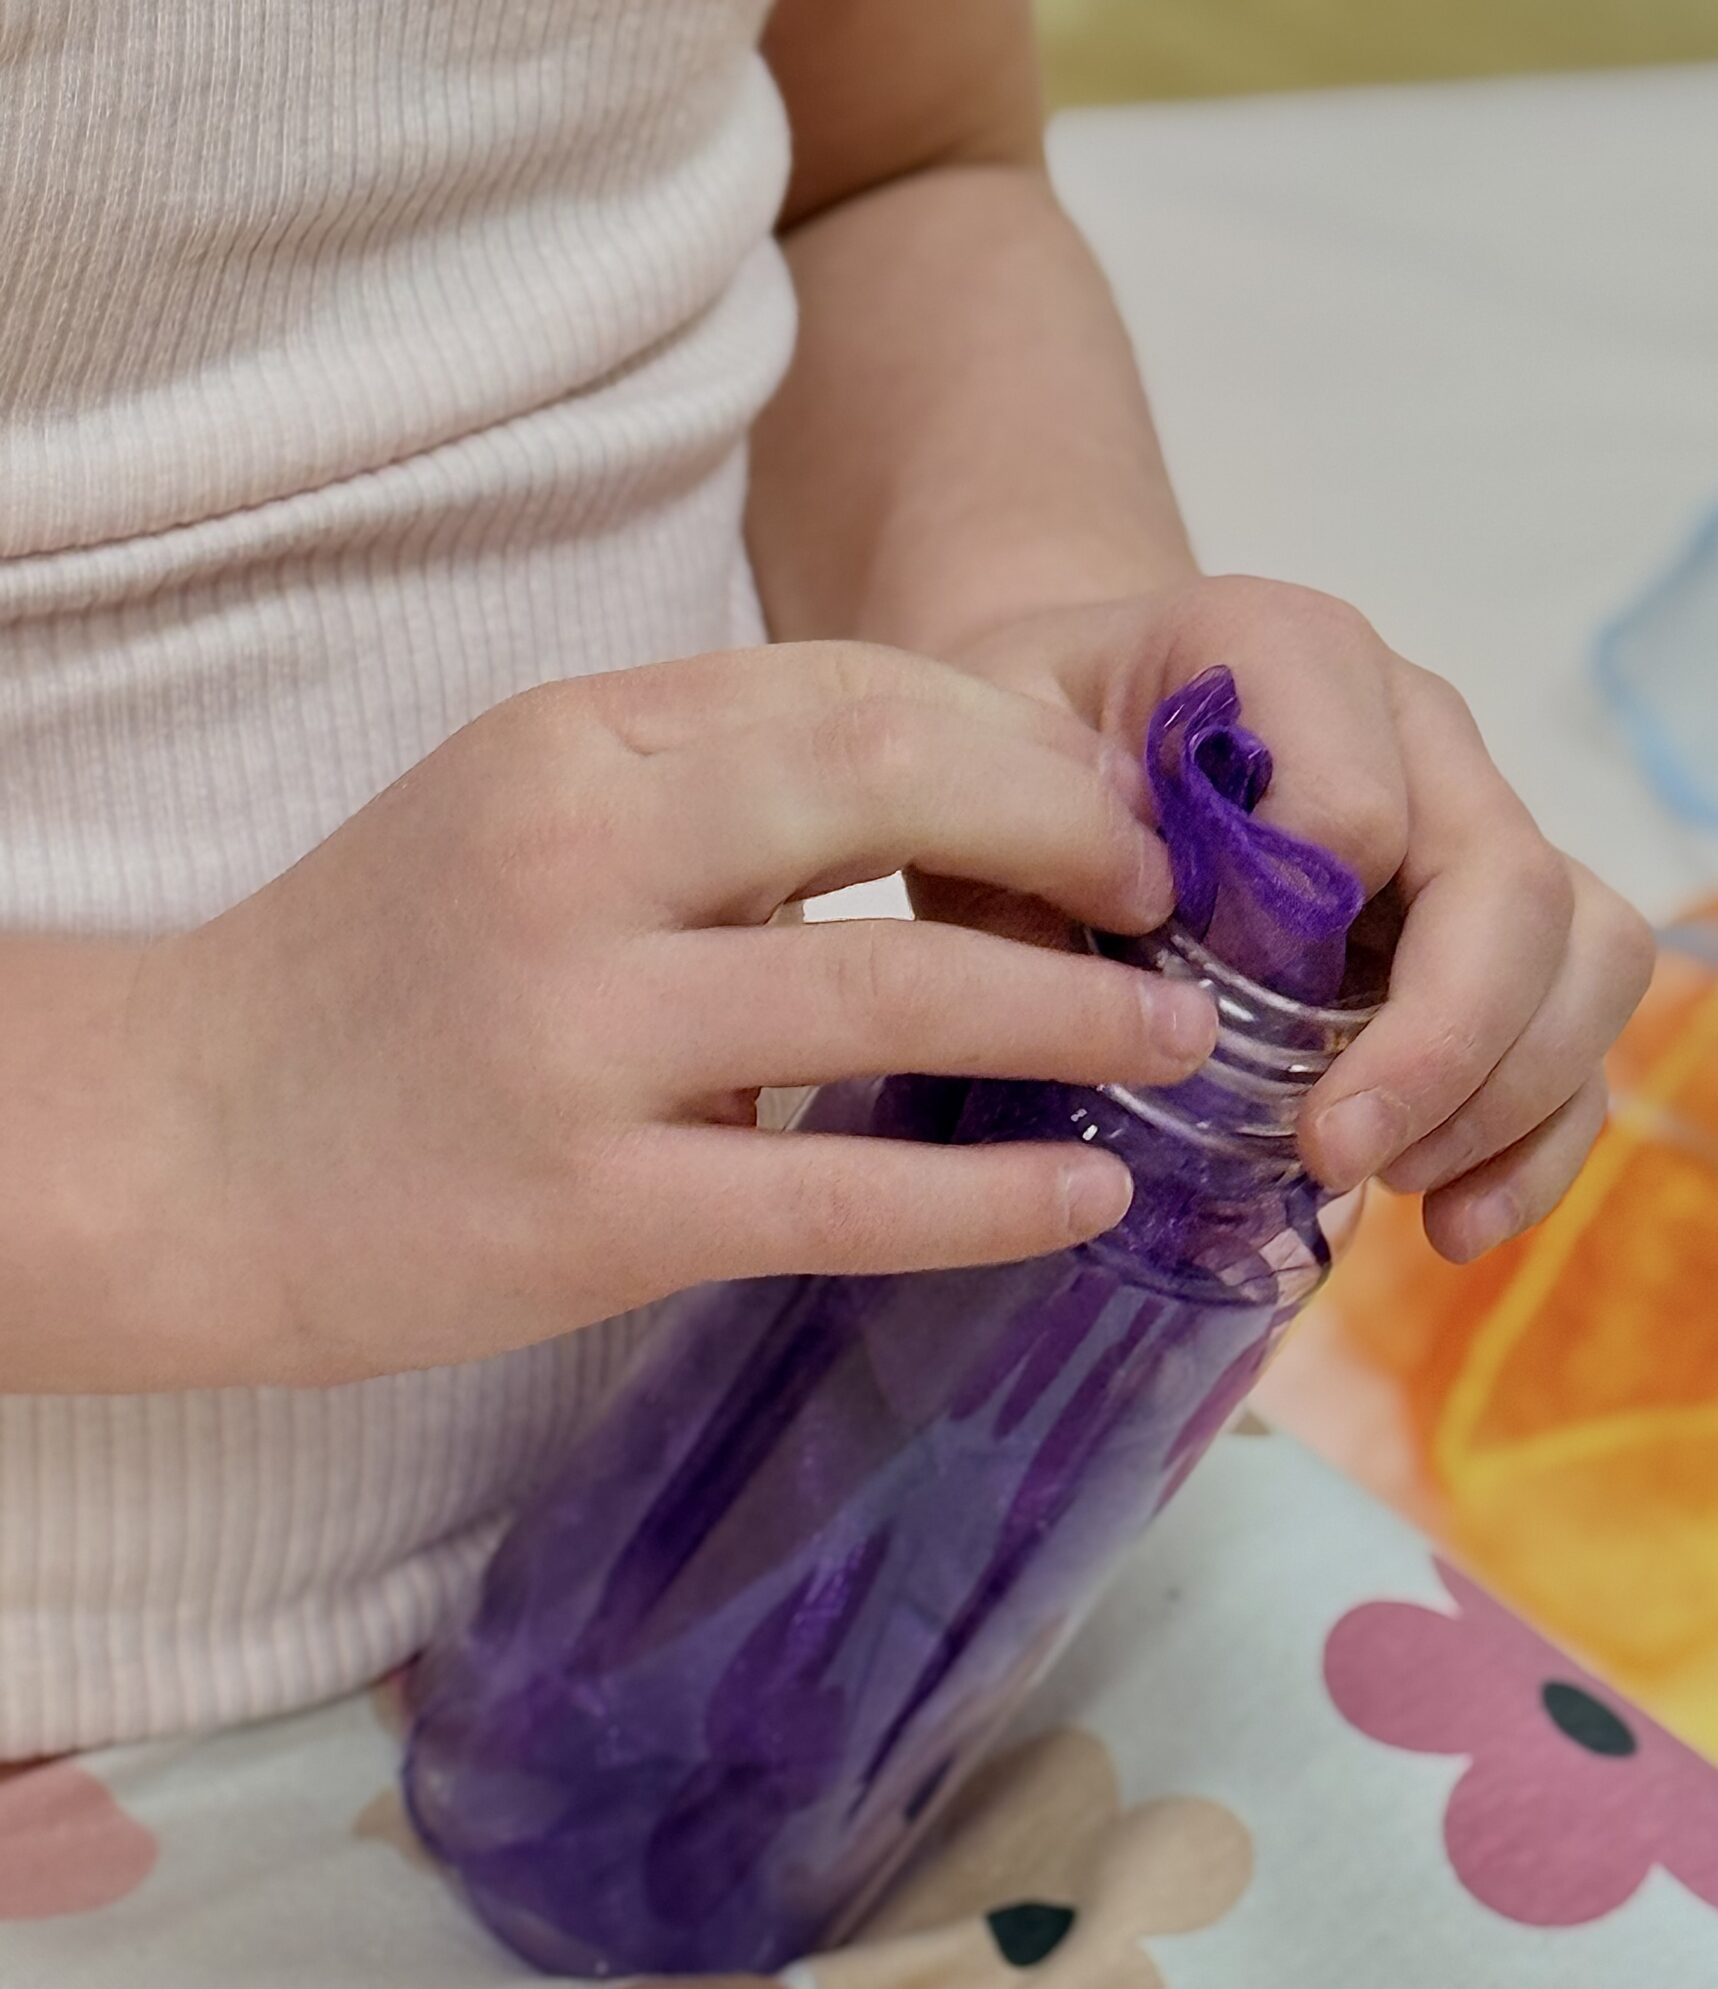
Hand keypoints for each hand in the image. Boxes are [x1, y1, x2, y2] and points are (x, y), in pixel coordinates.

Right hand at [141, 644, 1218, 1384]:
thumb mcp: (517, 821)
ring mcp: (579, 1034)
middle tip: (1181, 904)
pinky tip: (1088, 1196)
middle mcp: (577, 853)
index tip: (1117, 806)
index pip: (847, 691)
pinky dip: (990, 1196)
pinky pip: (840, 1194)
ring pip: (890, 991)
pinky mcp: (590, 1211)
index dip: (1017, 746)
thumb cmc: (371, 984)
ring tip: (1183, 1041)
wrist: (178, 1152)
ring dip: (1073, 1016)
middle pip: (893, 790)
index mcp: (572, 740)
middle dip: (1075, 838)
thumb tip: (940, 821)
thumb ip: (700, 800)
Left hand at [950, 581, 1654, 1260]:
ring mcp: (1476, 819)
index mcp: (1284, 651)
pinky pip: (1583, 1023)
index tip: (1195, 1032)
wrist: (1074, 721)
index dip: (1292, 941)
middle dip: (1440, 1050)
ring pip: (1587, 952)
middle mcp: (1416, 723)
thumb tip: (1148, 1010)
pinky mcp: (1502, 922)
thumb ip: (1040, 859)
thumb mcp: (981, 779)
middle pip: (1512, 888)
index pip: (1358, 809)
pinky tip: (1454, 1226)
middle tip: (1329, 1155)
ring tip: (1397, 1190)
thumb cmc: (1028, 753)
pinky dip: (1541, 1140)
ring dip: (1509, 1097)